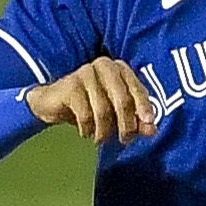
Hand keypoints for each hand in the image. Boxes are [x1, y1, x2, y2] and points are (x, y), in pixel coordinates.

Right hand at [27, 56, 158, 143]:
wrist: (54, 103)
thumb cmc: (91, 106)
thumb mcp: (116, 113)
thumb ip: (136, 120)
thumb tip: (152, 130)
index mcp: (120, 69)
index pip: (138, 89)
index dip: (144, 108)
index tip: (149, 124)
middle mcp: (105, 66)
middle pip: (123, 100)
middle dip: (126, 124)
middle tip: (125, 140)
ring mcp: (86, 73)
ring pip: (104, 110)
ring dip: (104, 131)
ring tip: (101, 138)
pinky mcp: (71, 85)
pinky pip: (86, 114)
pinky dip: (87, 128)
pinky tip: (86, 132)